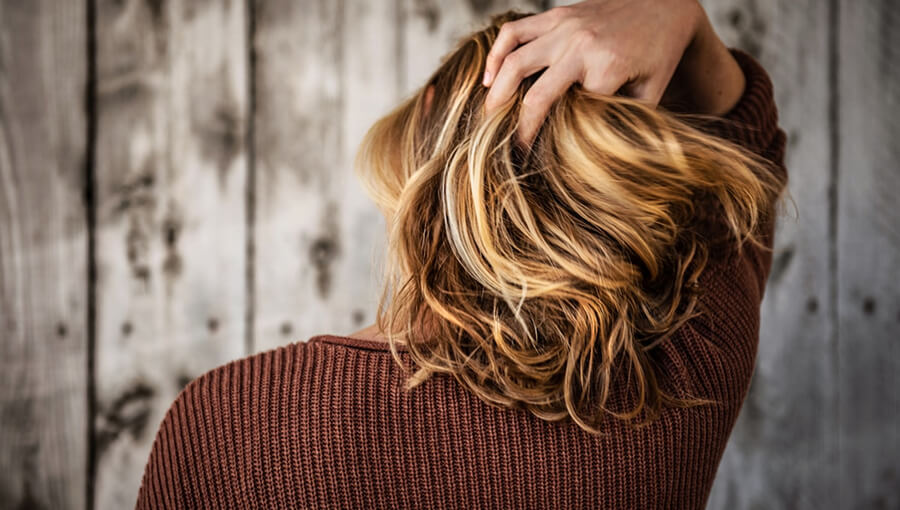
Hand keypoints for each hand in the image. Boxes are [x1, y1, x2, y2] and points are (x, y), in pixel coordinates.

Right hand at [483, 0, 704, 144]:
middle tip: (502, 149)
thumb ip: (623, 121)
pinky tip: (488, 78)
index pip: (570, 115)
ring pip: (514, 60)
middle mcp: (581, 44)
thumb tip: (596, 156)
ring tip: (487, 117)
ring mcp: (564, 26)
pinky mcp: (556, 15)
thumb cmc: (660, 53)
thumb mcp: (652, 93)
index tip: (540, 161)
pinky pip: (514, 32)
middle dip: (516, 127)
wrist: (666, 4)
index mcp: (608, 66)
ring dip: (496, 93)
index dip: (553, 139)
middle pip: (534, 93)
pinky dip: (495, 54)